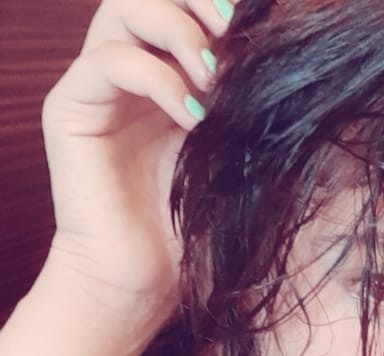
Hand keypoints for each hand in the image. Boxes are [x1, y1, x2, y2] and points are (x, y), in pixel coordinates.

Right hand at [39, 0, 233, 328]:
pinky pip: (108, 61)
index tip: (264, 27)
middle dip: (197, 0)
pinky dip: (156, 76)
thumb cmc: (194, 236)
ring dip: (177, 29)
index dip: (221, 5)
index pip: (188, 7)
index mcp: (170, 76)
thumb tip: (300, 68)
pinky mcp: (70, 109)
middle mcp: (130, 71)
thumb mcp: (240, 166)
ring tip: (213, 77)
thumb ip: (255, 115)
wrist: (142, 287)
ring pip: (124, 7)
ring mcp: (98, 86)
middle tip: (235, 33)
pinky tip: (191, 117)